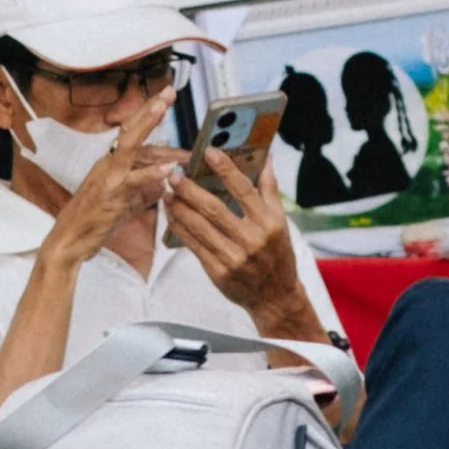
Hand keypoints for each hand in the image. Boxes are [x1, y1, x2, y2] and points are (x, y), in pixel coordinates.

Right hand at [35, 86, 175, 268]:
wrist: (68, 241)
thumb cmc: (93, 224)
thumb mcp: (124, 206)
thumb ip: (144, 194)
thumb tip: (165, 187)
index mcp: (110, 165)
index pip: (134, 138)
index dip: (151, 122)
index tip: (166, 104)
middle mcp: (108, 165)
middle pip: (130, 130)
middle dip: (149, 110)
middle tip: (168, 92)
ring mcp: (108, 177)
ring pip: (129, 145)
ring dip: (146, 124)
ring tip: (163, 107)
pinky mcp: (111, 195)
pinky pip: (132, 180)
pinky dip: (151, 173)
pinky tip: (168, 168)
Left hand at [164, 153, 323, 339]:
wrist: (274, 296)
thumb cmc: (277, 253)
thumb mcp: (280, 221)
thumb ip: (269, 188)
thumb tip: (264, 156)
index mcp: (269, 222)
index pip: (244, 190)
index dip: (226, 169)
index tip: (209, 152)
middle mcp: (252, 240)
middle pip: (214, 208)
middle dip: (190, 189)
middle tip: (174, 174)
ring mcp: (234, 258)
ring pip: (199, 226)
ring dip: (179, 207)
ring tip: (168, 192)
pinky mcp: (218, 272)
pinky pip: (193, 245)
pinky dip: (180, 228)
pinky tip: (171, 215)